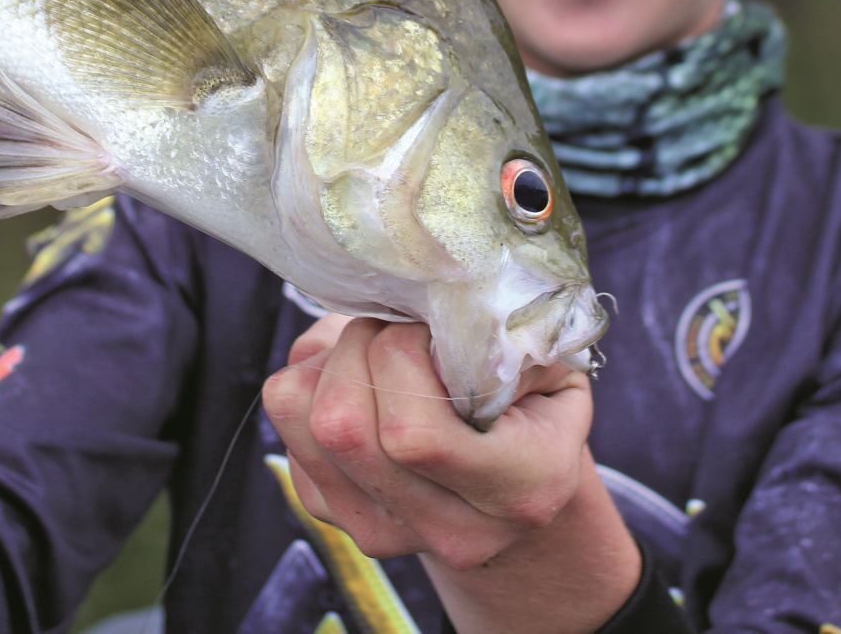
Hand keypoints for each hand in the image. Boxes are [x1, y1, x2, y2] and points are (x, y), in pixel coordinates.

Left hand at [262, 315, 639, 633]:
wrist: (520, 483)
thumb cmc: (539, 405)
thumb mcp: (552, 364)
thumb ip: (505, 341)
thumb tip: (423, 308)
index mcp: (519, 491)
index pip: (412, 435)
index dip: (403, 356)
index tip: (431, 326)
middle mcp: (448, 530)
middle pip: (343, 427)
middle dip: (361, 346)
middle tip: (398, 324)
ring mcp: (383, 532)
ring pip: (305, 421)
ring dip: (331, 361)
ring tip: (378, 349)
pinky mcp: (334, 515)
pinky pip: (288, 423)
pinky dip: (313, 381)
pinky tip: (363, 381)